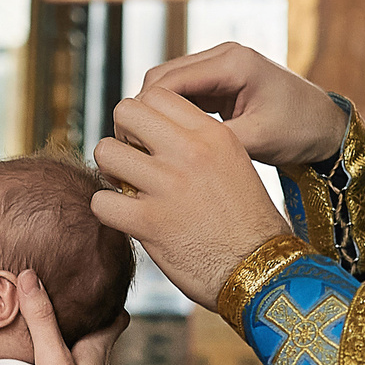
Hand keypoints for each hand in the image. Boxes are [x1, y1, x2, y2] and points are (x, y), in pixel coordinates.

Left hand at [92, 89, 293, 306]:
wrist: (263, 269)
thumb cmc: (249, 221)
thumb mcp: (234, 163)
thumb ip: (199, 143)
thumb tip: (156, 133)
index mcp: (212, 134)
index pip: (157, 95)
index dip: (143, 116)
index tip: (147, 140)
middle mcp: (189, 152)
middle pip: (125, 112)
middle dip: (122, 135)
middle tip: (131, 160)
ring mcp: (167, 185)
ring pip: (105, 151)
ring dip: (110, 171)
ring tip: (126, 188)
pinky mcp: (150, 222)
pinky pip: (101, 201)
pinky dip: (107, 210)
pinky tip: (126, 217)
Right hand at [141, 42, 347, 166]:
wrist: (328, 126)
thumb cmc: (301, 131)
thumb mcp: (257, 140)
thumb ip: (212, 140)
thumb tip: (168, 151)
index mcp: (233, 62)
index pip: (169, 79)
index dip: (144, 109)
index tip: (132, 142)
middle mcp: (224, 56)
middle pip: (162, 77)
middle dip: (144, 109)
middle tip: (132, 146)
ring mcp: (222, 66)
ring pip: (170, 84)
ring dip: (156, 112)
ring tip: (144, 145)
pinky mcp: (222, 81)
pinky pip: (185, 93)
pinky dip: (172, 113)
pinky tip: (166, 139)